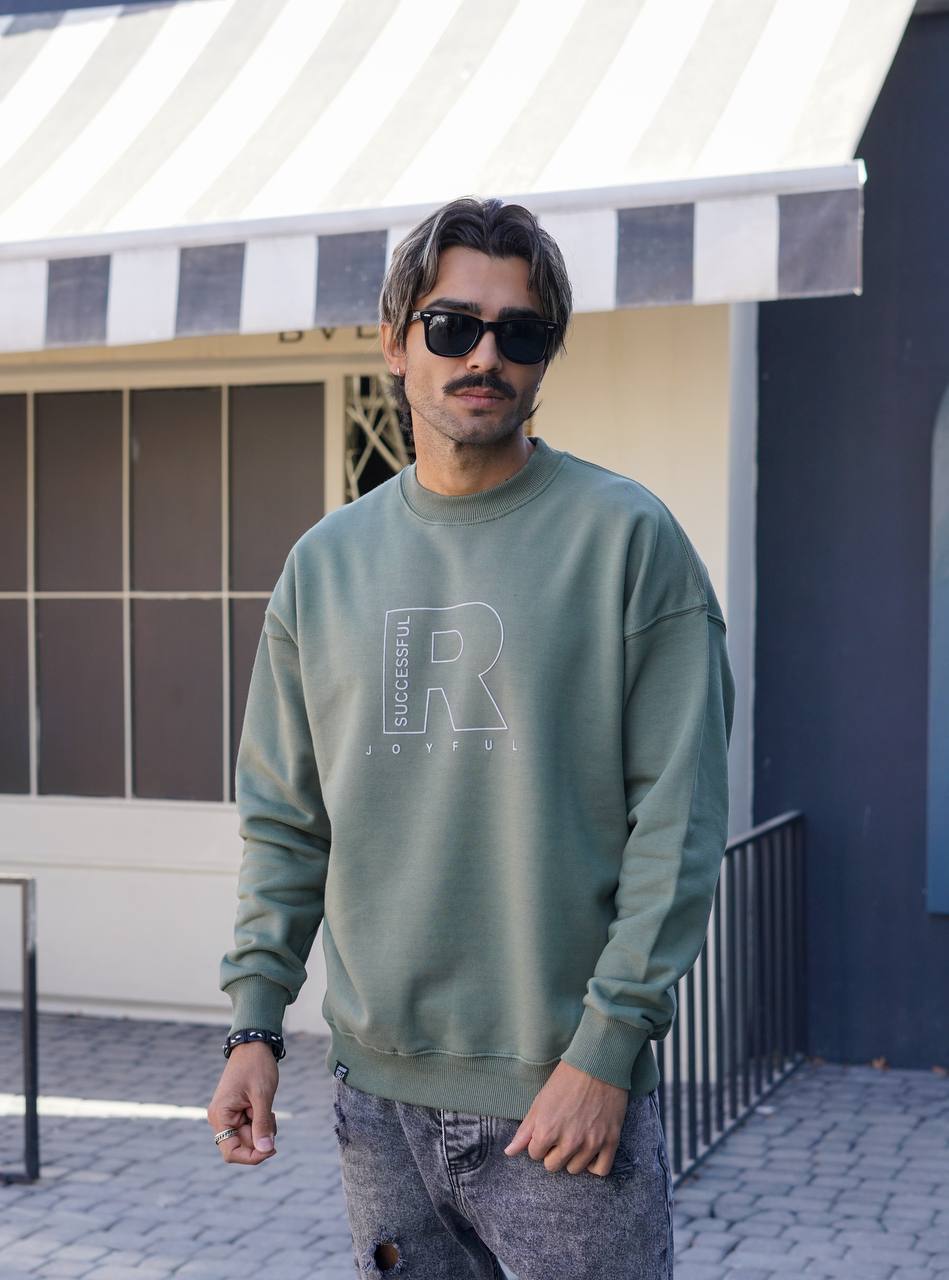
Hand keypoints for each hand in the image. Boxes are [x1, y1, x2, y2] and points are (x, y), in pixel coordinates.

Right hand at [207, 1043, 278, 1165]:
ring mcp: (228, 1115)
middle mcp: (220, 1118)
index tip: (272, 1149)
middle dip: (260, 1138)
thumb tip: (266, 1150)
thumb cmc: (256, 1066)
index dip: (251, 1157)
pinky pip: (249, 1127)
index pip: (231, 1152)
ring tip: (268, 1109)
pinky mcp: (236, 1111)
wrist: (254, 1045)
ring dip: (262, 1129)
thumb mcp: (262, 1095)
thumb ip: (263, 1124)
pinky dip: (260, 1122)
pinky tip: (265, 1108)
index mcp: (221, 1115)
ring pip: (248, 1137)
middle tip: (272, 1118)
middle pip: (241, 1146)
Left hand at [503, 1060, 628, 1176]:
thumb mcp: (540, 1102)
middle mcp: (569, 1142)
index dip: (539, 1141)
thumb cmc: (565, 1080)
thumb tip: (509, 1152)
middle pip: (553, 1166)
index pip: (535, 1155)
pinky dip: (594, 1165)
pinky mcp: (611, 1141)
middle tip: (561, 1133)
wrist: (597, 1064)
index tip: (547, 1128)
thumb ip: (524, 1131)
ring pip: (574, 1169)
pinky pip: (601, 1170)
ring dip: (572, 1158)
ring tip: (575, 1138)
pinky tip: (590, 1152)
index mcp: (547, 1132)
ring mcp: (591, 1143)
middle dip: (553, 1152)